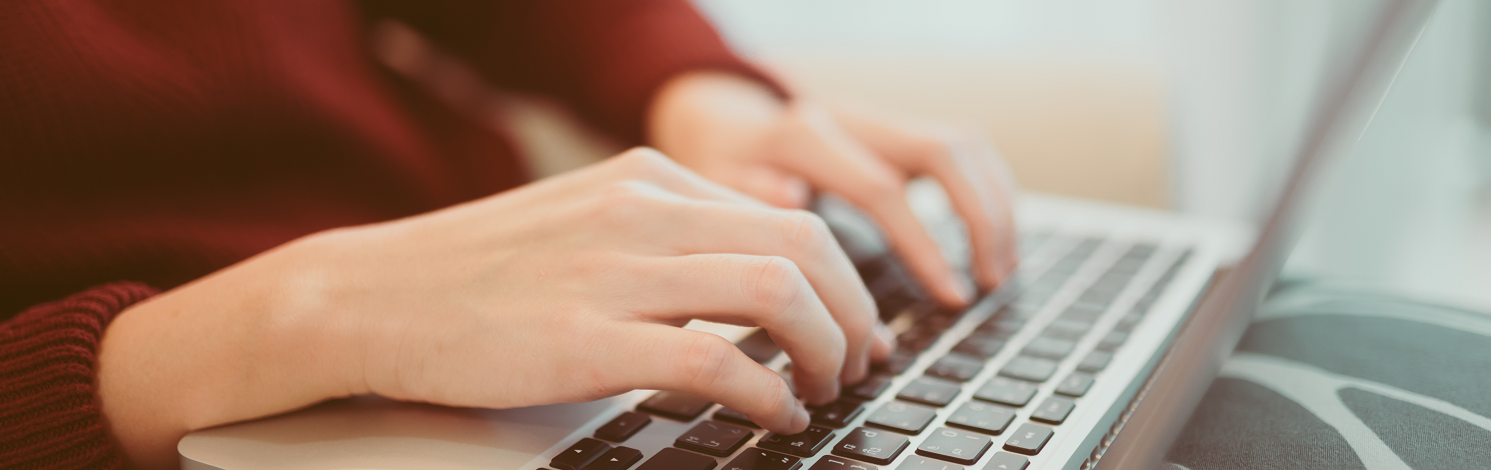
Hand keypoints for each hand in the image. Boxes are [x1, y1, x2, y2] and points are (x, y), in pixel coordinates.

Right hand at [98, 149, 891, 467]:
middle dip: (854, 312)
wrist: (367, 297)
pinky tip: (775, 413)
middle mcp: (641, 210)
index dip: (843, 280)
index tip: (853, 325)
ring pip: (778, 292)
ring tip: (825, 388)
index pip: (790, 216)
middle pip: (805, 247)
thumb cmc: (476, 276)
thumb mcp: (584, 226)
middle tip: (858, 362)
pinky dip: (769, 392)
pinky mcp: (585, 338)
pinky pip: (719, 361)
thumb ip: (665, 240)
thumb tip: (753, 285)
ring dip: (825, 350)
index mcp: (646, 179)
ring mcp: (613, 271)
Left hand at [650, 72, 1019, 305]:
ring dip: (996, 205)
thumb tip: (791, 203)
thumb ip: (747, 198)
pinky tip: (995, 238)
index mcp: (802, 136)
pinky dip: (988, 192)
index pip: (883, 188)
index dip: (924, 247)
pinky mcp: (894, 129)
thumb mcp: (710, 190)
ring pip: (963, 143)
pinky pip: (961, 149)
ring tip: (1002, 268)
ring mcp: (876, 118)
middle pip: (942, 151)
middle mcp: (849, 117)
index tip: (952, 298)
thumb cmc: (714, 172)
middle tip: (993, 283)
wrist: (718, 123)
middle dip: (981, 219)